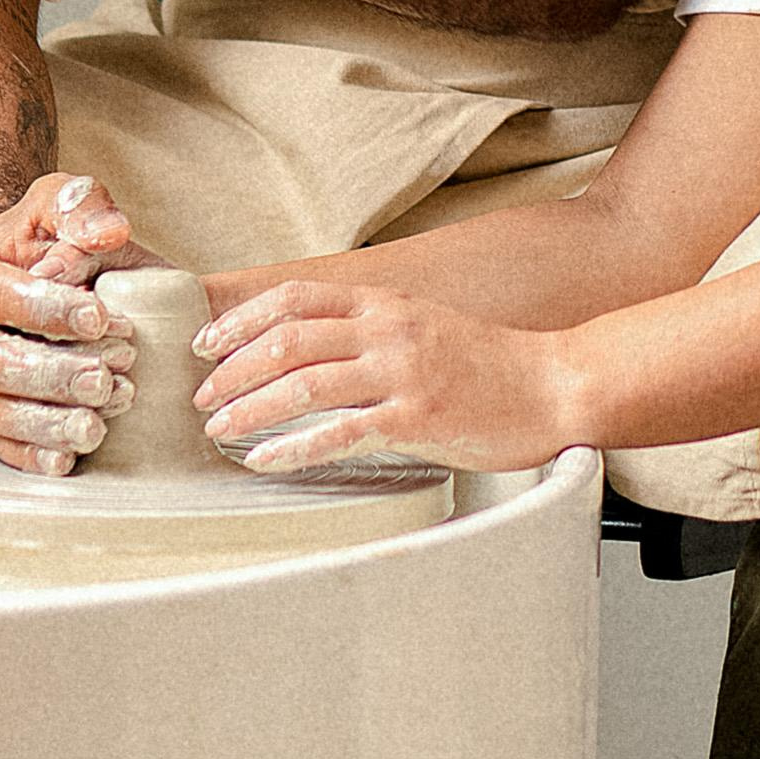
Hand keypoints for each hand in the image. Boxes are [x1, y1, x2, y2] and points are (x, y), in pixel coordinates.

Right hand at [0, 173, 146, 471]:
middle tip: (106, 380)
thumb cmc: (40, 241)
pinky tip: (66, 459)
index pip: (2, 298)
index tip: (101, 319)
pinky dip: (30, 455)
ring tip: (96, 424)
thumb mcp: (57, 204)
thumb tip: (107, 232)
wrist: (16, 274)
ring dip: (47, 422)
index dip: (51, 311)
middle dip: (54, 375)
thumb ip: (82, 206)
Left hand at [194, 278, 581, 475]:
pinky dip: (293, 449)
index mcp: (386, 304)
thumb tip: (315, 353)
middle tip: (202, 398)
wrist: (557, 384)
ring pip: (303, 384)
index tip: (207, 345)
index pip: (295, 298)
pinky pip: (340, 432)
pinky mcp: (418, 417)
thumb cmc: (493, 365)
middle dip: (231, 369)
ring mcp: (403, 373)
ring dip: (249, 408)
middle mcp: (389, 330)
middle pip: (287, 339)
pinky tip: (265, 461)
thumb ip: (374, 333)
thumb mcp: (425, 328)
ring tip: (219, 430)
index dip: (241, 320)